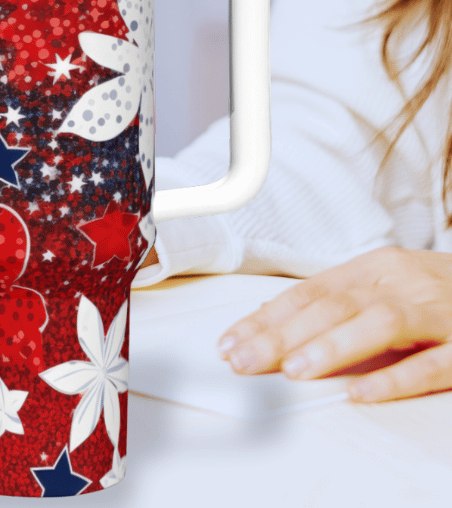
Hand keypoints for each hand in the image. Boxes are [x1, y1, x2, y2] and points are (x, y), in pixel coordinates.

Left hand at [216, 247, 451, 401]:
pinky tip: (360, 394)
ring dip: (332, 347)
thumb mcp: (383, 284)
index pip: (308, 292)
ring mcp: (436, 313)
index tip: (231, 342)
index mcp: (374, 268)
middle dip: (282, 335)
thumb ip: (334, 301)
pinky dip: (395, 379)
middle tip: (243, 360)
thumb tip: (269, 320)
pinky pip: (433, 364)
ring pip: (379, 325)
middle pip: (333, 306)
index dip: (266, 317)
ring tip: (292, 370)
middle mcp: (401, 283)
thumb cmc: (436, 291)